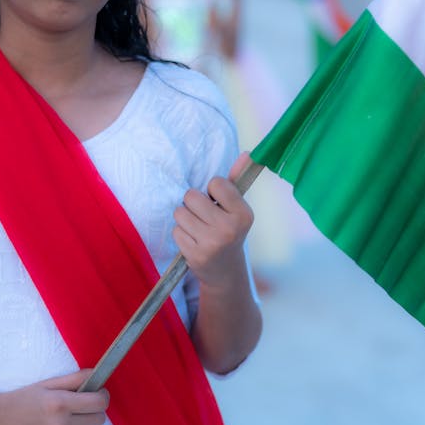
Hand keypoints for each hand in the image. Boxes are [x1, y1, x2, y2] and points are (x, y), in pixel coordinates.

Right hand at [0, 370, 108, 424]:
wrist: (1, 420)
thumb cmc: (25, 398)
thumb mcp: (49, 383)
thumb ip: (75, 379)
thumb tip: (97, 374)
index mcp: (60, 404)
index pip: (99, 403)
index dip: (103, 394)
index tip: (98, 390)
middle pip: (99, 420)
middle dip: (96, 408)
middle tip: (85, 400)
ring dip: (86, 420)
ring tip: (70, 412)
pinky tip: (62, 422)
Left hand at [173, 153, 253, 287]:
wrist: (226, 272)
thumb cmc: (229, 230)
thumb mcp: (237, 208)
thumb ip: (236, 180)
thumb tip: (247, 153)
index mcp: (243, 214)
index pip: (216, 183)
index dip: (212, 191)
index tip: (218, 203)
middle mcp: (229, 229)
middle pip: (192, 196)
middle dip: (194, 203)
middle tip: (204, 216)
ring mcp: (212, 244)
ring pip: (180, 212)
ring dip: (185, 218)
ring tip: (197, 228)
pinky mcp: (195, 256)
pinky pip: (176, 231)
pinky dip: (181, 234)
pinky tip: (193, 241)